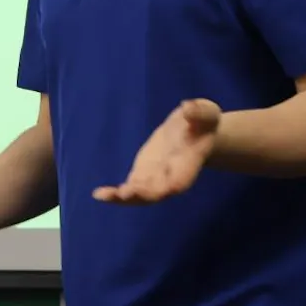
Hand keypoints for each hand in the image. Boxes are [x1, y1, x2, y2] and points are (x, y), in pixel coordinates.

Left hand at [93, 98, 221, 203]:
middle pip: (157, 192)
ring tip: (104, 195)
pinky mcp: (142, 174)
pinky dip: (115, 194)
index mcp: (188, 164)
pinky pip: (129, 188)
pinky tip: (98, 194)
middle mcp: (171, 177)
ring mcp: (155, 178)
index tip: (161, 188)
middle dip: (142, 194)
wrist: (194, 132)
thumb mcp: (206, 113)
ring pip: (140, 195)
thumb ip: (199, 112)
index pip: (180, 180)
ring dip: (123, 198)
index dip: (170, 185)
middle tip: (125, 193)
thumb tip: (188, 107)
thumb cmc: (203, 123)